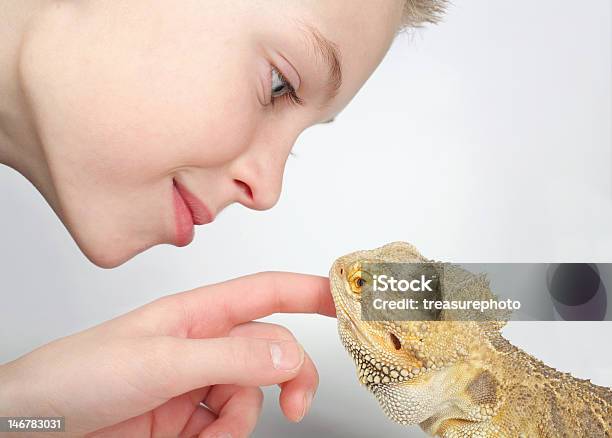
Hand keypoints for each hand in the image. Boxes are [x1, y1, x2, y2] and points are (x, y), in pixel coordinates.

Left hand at [0, 272, 334, 436]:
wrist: (34, 429)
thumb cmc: (76, 377)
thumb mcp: (159, 362)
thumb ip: (229, 357)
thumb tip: (288, 351)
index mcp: (196, 314)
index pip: (266, 293)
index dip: (309, 291)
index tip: (346, 299)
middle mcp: (202, 345)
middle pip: (271, 352)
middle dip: (288, 377)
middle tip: (297, 404)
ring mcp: (196, 384)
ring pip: (252, 397)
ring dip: (239, 420)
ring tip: (201, 430)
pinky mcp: (188, 420)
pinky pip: (230, 427)